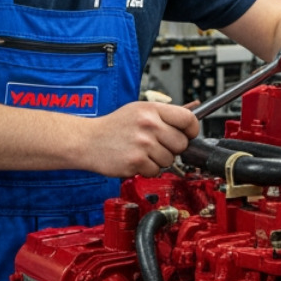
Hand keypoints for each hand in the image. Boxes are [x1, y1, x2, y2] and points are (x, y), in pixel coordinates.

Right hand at [81, 102, 199, 176]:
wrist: (87, 141)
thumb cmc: (113, 127)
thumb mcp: (138, 111)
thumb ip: (164, 114)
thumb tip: (193, 111)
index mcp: (151, 109)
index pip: (188, 119)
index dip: (191, 130)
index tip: (187, 134)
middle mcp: (149, 124)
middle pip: (182, 144)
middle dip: (172, 148)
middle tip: (156, 146)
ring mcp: (143, 143)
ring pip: (169, 160)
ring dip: (158, 160)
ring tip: (142, 152)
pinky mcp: (136, 161)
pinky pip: (155, 171)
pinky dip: (147, 170)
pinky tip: (135, 160)